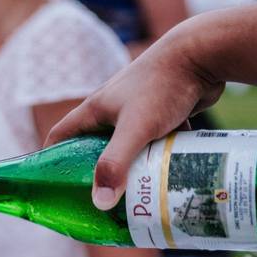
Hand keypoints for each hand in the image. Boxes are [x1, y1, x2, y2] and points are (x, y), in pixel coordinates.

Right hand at [44, 24, 223, 209]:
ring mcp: (139, 109)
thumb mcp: (135, 128)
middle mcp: (113, 108)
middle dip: (97, 172)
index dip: (52, 159)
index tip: (55, 186)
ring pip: (129, 145)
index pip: (61, 135)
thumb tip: (100, 203)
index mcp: (95, 108)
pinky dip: (159, 156)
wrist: (204, 53)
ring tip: (136, 195)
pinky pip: (155, 140)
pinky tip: (169, 175)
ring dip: (132, 167)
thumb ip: (115, 164)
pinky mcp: (163, 111)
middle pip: (95, 145)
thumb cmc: (163, 85)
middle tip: (100, 200)